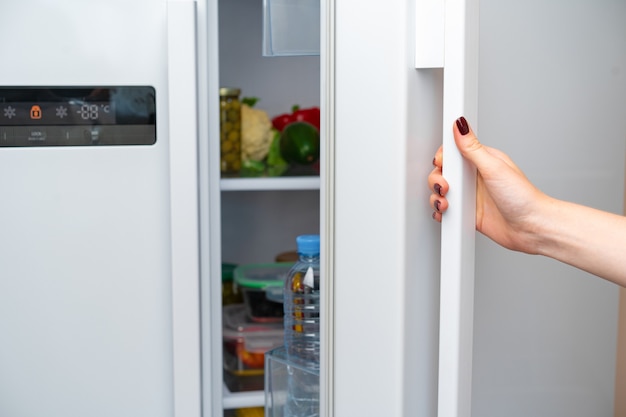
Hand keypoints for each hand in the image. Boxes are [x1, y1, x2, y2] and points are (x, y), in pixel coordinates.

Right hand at [428, 117, 549, 253]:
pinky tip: (446, 212)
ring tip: (446, 203)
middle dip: (437, 179)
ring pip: (441, 191)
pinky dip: (440, 212)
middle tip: (446, 186)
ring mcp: (470, 196)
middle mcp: (475, 177)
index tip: (442, 164)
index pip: (453, 152)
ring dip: (437, 197)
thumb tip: (460, 125)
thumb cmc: (523, 198)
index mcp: (482, 161)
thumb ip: (472, 147)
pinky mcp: (468, 212)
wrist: (530, 228)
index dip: (443, 157)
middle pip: (443, 172)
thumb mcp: (494, 168)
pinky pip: (445, 210)